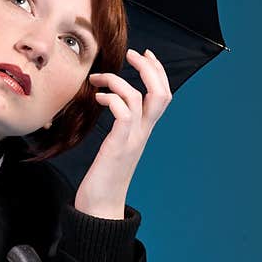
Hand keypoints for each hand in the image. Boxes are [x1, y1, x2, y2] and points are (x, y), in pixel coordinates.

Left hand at [76, 49, 171, 218]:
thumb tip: (111, 103)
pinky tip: (98, 98)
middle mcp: (143, 133)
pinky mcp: (118, 146)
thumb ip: (120, 126)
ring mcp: (132, 139)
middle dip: (149, 68)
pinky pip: (124, 114)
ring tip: (98, 79)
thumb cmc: (104, 177)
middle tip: (132, 53)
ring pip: (139, 99)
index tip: (144, 54)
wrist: (100, 207)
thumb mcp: (116, 145)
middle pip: (161, 93)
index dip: (157, 71)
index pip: (163, 95)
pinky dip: (112, 99)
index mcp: (144, 131)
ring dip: (118, 81)